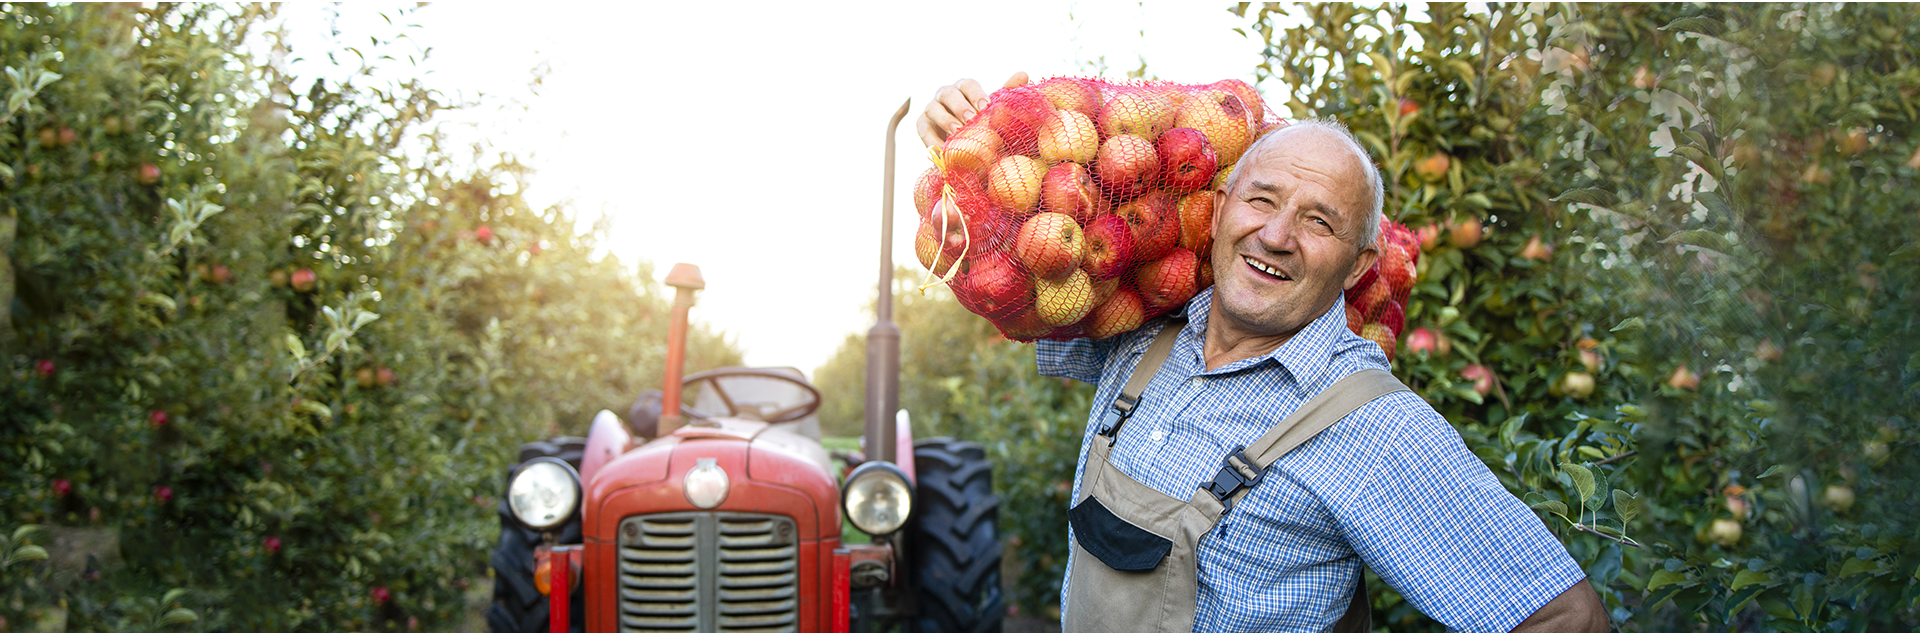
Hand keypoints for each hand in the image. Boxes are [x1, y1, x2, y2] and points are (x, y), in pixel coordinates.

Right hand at [915, 72, 1029, 147]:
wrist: (967, 147)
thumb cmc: (983, 124)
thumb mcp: (995, 110)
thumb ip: (1007, 93)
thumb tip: (1023, 74)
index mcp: (964, 88)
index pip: (967, 84)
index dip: (975, 93)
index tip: (985, 107)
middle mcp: (945, 95)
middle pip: (947, 93)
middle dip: (958, 106)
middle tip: (970, 120)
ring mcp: (931, 109)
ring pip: (932, 108)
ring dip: (944, 120)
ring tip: (956, 132)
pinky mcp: (922, 125)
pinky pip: (923, 130)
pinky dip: (931, 139)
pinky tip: (943, 148)